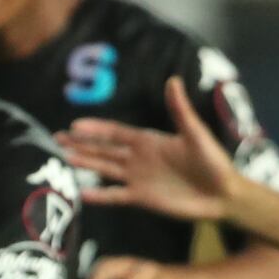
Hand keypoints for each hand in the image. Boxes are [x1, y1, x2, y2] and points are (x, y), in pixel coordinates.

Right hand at [60, 76, 236, 220]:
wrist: (223, 194)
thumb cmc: (213, 161)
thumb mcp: (196, 133)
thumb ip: (180, 110)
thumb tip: (173, 80)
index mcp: (149, 140)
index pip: (115, 132)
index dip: (95, 129)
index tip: (74, 126)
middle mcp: (139, 158)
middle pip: (103, 149)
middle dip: (81, 145)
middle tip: (55, 140)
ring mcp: (138, 178)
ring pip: (104, 169)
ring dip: (84, 164)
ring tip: (62, 160)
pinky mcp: (142, 198)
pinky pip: (115, 196)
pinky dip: (98, 196)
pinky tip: (81, 194)